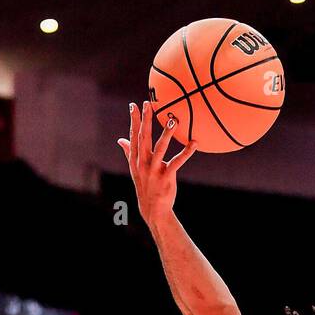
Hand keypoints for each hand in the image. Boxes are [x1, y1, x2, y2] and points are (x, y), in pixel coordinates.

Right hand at [118, 101, 195, 225]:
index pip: (133, 136)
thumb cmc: (145, 186)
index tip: (134, 105)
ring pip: (160, 149)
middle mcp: (143, 163)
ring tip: (173, 120)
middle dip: (145, 121)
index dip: (133, 121)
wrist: (152, 209)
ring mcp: (154, 171)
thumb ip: (129, 152)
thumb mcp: (135, 170)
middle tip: (149, 104)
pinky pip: (177, 163)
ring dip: (166, 134)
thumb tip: (120, 140)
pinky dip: (186, 153)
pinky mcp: (166, 178)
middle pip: (144, 138)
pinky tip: (194, 144)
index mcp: (136, 160)